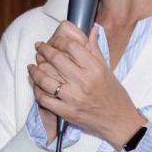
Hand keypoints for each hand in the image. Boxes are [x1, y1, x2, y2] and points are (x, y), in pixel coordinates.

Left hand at [27, 21, 144, 147]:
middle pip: (55, 59)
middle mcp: (83, 82)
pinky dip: (37, 90)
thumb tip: (91, 30)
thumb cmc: (114, 95)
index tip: (54, 41)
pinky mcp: (66, 112)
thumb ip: (95, 50)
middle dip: (43, 50)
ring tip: (33, 66)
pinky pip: (43, 98)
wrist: (119, 121)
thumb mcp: (107, 70)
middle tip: (39, 48)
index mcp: (95, 69)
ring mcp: (73, 98)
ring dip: (35, 70)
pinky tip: (37, 84)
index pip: (71, 46)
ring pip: (45, 78)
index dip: (59, 41)